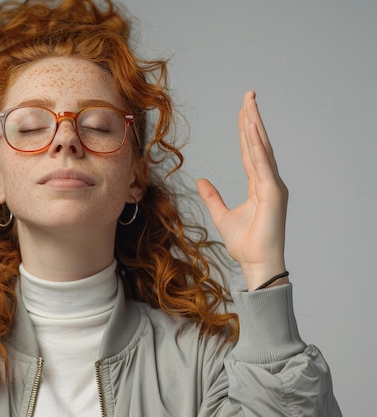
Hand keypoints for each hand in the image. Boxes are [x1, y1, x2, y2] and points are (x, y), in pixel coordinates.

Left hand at [197, 91, 287, 290]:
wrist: (256, 264)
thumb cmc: (245, 244)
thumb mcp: (221, 215)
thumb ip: (212, 197)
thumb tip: (200, 181)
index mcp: (258, 185)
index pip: (250, 151)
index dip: (246, 130)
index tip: (243, 110)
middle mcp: (269, 181)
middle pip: (259, 144)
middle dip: (253, 118)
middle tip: (249, 95)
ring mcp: (273, 186)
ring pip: (262, 149)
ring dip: (255, 125)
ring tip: (249, 103)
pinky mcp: (274, 194)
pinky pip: (263, 165)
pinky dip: (258, 146)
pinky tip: (253, 129)